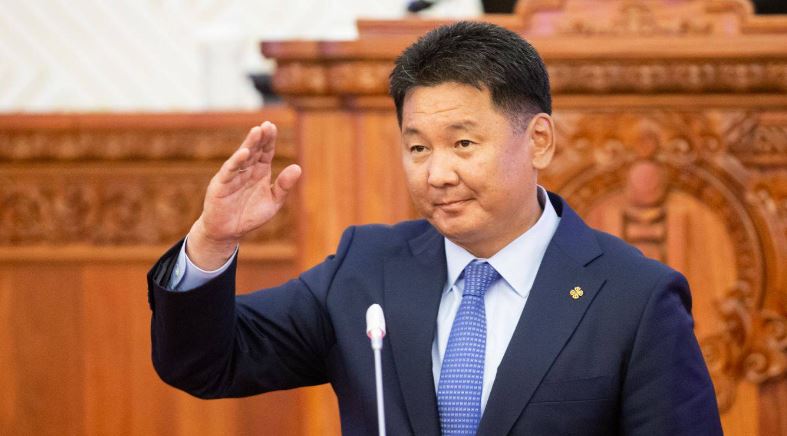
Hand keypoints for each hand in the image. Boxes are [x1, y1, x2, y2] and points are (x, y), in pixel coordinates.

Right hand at [187, 121, 300, 269]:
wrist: (228, 232)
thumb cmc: (249, 216)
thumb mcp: (272, 202)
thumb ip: (283, 186)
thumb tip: (298, 167)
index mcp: (259, 172)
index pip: (265, 152)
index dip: (269, 140)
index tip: (273, 127)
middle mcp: (246, 171)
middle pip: (254, 151)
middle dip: (260, 138)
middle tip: (267, 125)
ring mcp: (233, 176)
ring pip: (242, 157)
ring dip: (249, 144)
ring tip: (257, 131)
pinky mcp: (221, 185)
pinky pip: (230, 171)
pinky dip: (236, 162)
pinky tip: (244, 153)